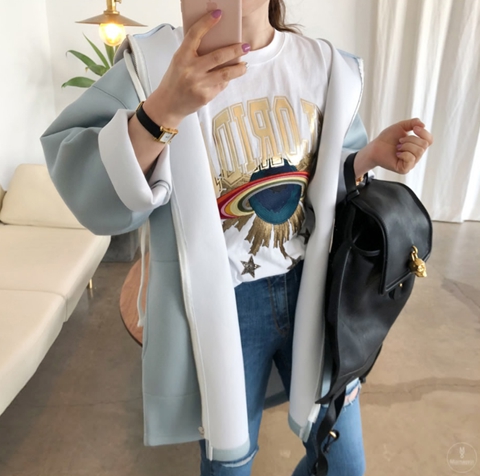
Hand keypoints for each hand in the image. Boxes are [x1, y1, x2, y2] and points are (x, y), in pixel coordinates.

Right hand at [143, 10, 249, 127]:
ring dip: (238, 68)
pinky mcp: (206, 96)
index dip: (207, 23)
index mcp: (182, 57)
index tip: (218, 14)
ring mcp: (199, 84)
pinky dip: (226, 80)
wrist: (168, 104)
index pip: (195, 35)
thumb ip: (194, 52)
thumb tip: (217, 42)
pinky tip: (228, 78)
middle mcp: (190, 70)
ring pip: (225, 73)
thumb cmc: (174, 81)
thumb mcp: (179, 62)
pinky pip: (221, 85)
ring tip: (244, 65)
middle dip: (235, 50)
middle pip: (218, 56)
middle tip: (245, 46)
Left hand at [354, 118, 433, 176]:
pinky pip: (411, 159)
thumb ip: (412, 123)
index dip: (424, 133)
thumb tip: (423, 125)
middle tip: (400, 141)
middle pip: (424, 145)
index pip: (429, 140)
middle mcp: (416, 155)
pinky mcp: (404, 169)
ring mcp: (411, 163)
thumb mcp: (401, 126)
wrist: (375, 147)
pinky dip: (403, 154)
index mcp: (417, 145)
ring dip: (406, 146)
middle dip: (410, 139)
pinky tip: (397, 154)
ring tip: (398, 147)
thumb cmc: (387, 138)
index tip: (414, 128)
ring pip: (418, 152)